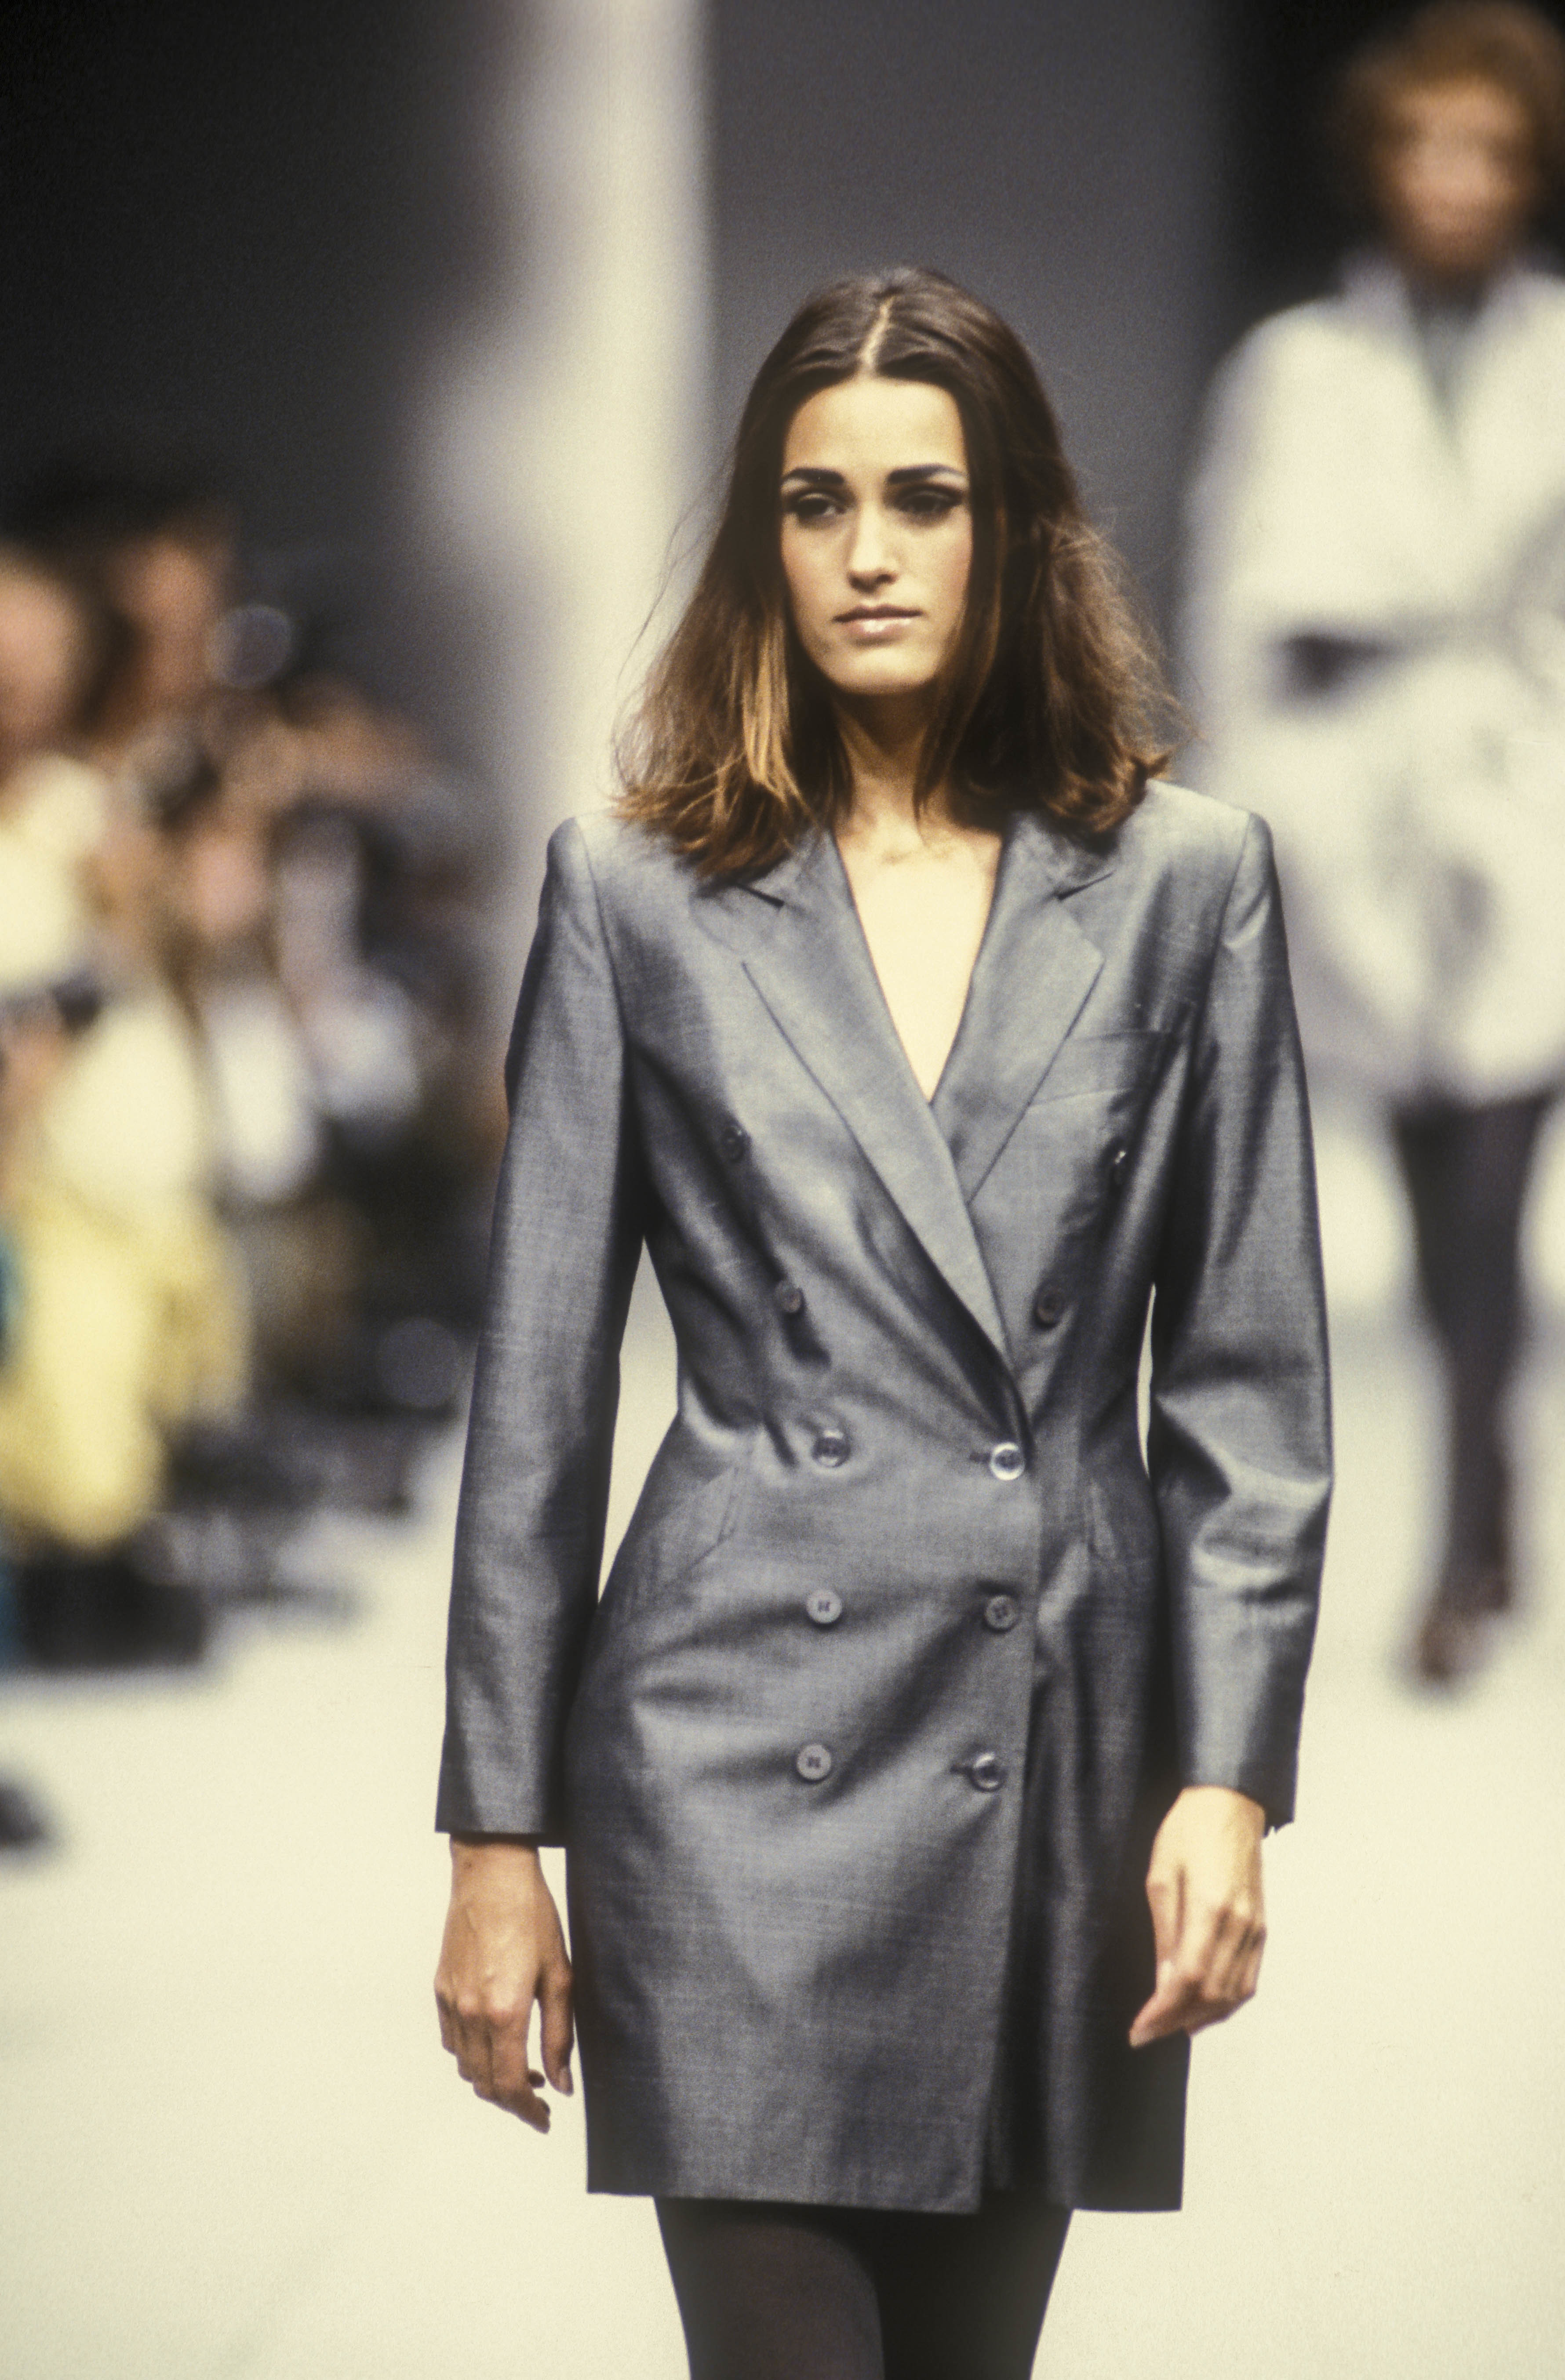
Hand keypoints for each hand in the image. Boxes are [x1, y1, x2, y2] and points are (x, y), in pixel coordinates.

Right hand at [434, 1837, 573, 2130]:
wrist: (493, 1874)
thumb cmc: (532, 1917)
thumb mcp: (559, 1976)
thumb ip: (560, 2035)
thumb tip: (563, 2083)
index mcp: (504, 2012)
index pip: (510, 2085)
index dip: (528, 2111)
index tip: (544, 2119)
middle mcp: (471, 2013)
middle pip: (485, 2084)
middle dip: (512, 2100)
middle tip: (540, 2098)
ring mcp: (452, 2002)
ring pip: (466, 2066)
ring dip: (491, 2079)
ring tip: (523, 2069)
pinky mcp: (442, 1989)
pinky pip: (452, 2040)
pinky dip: (472, 2054)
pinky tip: (495, 2041)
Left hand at [1128, 1785, 1266, 2047]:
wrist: (1228, 1803)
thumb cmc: (1188, 1831)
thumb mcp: (1161, 1877)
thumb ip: (1166, 1934)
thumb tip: (1165, 1983)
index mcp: (1211, 1909)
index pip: (1187, 1979)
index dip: (1162, 2012)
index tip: (1139, 2030)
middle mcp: (1240, 1925)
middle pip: (1212, 1994)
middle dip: (1177, 2021)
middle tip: (1147, 2034)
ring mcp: (1255, 1928)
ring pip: (1234, 1994)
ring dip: (1203, 2017)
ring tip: (1170, 2027)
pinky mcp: (1261, 1927)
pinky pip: (1248, 1979)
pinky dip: (1227, 2001)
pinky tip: (1204, 2007)